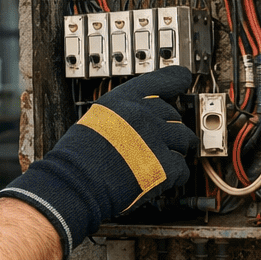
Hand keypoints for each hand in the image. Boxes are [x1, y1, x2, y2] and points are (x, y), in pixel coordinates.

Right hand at [0, 66, 195, 259]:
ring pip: (184, 140)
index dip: (174, 79)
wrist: (76, 181)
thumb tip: (140, 123)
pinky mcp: (164, 164)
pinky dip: (175, 176)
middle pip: (174, 115)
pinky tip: (163, 179)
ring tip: (164, 161)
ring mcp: (156, 138)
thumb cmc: (77, 157)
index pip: (158, 81)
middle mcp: (143, 114)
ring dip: (177, 150)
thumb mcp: (95, 119)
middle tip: (163, 142)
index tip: (182, 77)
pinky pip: (182, 168)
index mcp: (123, 100)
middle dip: (171, 129)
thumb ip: (120, 116)